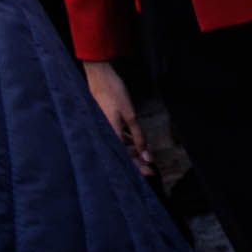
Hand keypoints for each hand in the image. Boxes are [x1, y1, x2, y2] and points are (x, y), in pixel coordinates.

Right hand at [82, 60, 148, 175]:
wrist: (100, 78)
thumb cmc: (114, 94)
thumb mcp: (130, 116)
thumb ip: (138, 136)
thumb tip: (146, 156)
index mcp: (109, 136)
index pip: (124, 158)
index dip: (137, 168)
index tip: (150, 173)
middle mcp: (104, 136)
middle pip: (121, 155)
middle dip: (137, 162)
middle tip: (151, 168)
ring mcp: (103, 130)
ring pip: (119, 147)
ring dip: (132, 152)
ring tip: (146, 156)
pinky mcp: (105, 124)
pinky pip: (116, 138)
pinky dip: (126, 142)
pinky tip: (136, 144)